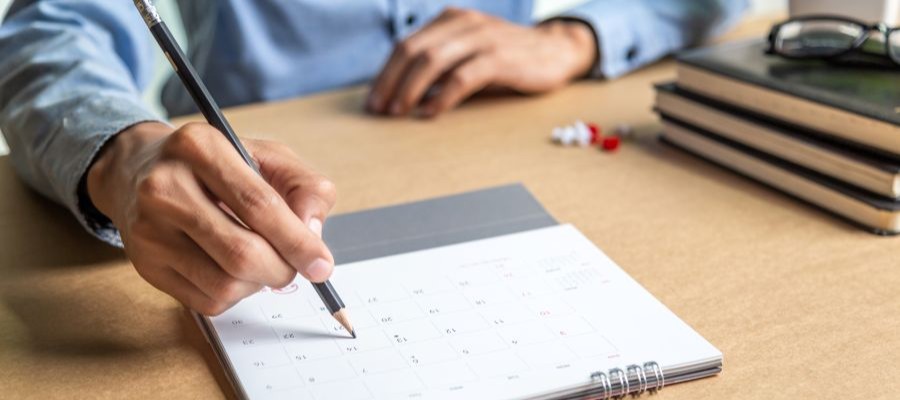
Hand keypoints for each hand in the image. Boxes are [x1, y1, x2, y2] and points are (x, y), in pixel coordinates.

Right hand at [86, 122, 336, 314]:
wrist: (141, 171)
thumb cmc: (218, 165)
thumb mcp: (268, 156)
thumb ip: (305, 187)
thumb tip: (312, 234)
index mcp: (200, 148)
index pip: (259, 205)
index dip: (298, 241)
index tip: (322, 264)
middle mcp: (165, 187)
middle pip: (242, 253)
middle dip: (282, 269)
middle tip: (295, 267)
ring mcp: (150, 230)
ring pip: (226, 284)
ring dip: (259, 283)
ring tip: (260, 260)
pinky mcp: (146, 266)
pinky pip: (207, 301)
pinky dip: (234, 294)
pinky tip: (232, 269)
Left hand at [367, 8, 596, 117]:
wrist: (556, 51)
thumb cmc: (508, 58)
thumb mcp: (469, 53)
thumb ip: (439, 66)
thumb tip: (402, 93)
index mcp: (450, 19)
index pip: (405, 45)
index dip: (384, 74)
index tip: (374, 100)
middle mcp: (463, 23)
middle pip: (412, 51)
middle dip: (390, 82)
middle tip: (379, 110)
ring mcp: (482, 38)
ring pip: (432, 61)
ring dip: (409, 89)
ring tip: (399, 113)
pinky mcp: (500, 58)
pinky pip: (462, 77)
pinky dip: (442, 97)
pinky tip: (430, 113)